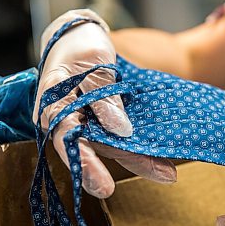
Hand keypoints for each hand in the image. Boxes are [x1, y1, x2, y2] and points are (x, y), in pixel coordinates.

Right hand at [33, 9, 175, 197]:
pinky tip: (162, 163)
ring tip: (169, 172)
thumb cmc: (80, 47)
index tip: (105, 185)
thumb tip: (120, 129)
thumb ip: (102, 95)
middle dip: (129, 163)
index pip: (67, 137)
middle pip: (96, 149)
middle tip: (162, 176)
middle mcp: (67, 121)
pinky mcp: (101, 126)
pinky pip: (120, 141)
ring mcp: (86, 125)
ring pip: (113, 148)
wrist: (79, 40)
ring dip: (142, 160)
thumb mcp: (92, 62)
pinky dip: (140, 150)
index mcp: (54, 103)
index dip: (86, 163)